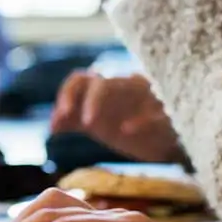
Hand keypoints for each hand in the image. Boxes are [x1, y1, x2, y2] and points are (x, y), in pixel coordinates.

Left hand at [51, 72, 181, 162]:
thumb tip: (52, 127)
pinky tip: (126, 131)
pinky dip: (140, 120)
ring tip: (91, 123)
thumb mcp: (100, 124)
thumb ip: (74, 121)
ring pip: (128, 86)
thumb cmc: (131, 125)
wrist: (169, 140)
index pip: (80, 80)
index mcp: (105, 89)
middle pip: (101, 82)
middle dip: (87, 101)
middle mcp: (124, 86)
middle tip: (81, 123)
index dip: (66, 96)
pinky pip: (155, 111)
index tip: (56, 121)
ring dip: (105, 103)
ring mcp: (148, 97)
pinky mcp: (168, 113)